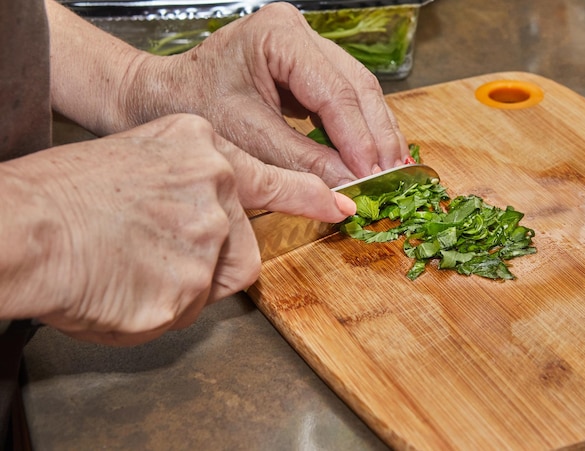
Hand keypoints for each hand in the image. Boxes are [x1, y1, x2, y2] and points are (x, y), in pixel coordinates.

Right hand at [4, 114, 353, 344]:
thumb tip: (208, 218)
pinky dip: (159, 307)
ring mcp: (207, 238)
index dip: (308, 196)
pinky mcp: (191, 286)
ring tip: (135, 268)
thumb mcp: (138, 158)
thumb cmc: (65, 194)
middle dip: (212, 258)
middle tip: (159, 253)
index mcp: (201, 147)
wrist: (25, 226)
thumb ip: (186, 182)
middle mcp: (214, 188)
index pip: (272, 177)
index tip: (337, 206)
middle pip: (242, 243)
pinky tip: (125, 287)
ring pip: (218, 278)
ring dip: (185, 283)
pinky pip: (188, 309)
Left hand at [123, 2, 408, 186]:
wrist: (162, 96)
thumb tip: (349, 186)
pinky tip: (369, 155)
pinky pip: (342, 98)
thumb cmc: (190, 107)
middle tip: (394, 176)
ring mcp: (304, 46)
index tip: (374, 176)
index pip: (334, 92)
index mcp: (279, 36)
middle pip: (356, 86)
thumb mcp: (247, 138)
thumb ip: (301, 161)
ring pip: (357, 90)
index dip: (359, 139)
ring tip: (390, 170)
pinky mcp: (305, 67)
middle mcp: (298, 32)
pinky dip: (356, 129)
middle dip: (376, 135)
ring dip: (374, 133)